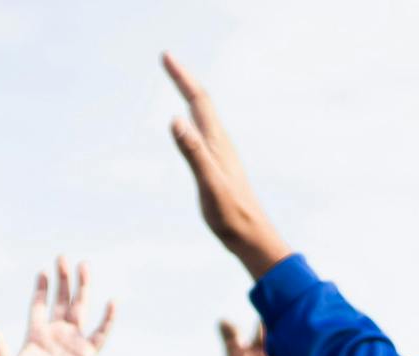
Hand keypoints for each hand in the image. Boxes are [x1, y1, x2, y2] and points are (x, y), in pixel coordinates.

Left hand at [0, 258, 115, 355]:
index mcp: (37, 335)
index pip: (40, 305)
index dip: (41, 289)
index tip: (42, 272)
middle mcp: (56, 334)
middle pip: (60, 300)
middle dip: (62, 280)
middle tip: (62, 258)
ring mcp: (73, 342)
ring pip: (79, 308)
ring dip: (81, 288)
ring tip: (83, 266)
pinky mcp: (87, 354)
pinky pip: (100, 333)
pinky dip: (107, 319)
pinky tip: (111, 302)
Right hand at [163, 54, 291, 279]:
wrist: (252, 235)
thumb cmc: (230, 214)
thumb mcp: (208, 183)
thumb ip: (193, 151)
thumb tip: (175, 118)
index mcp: (216, 141)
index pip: (198, 99)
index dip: (182, 76)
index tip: (166, 56)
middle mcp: (220, 142)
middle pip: (201, 102)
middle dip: (183, 79)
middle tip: (167, 61)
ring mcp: (221, 154)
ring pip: (204, 116)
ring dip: (190, 95)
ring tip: (179, 82)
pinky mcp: (220, 167)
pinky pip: (204, 133)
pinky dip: (194, 120)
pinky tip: (192, 126)